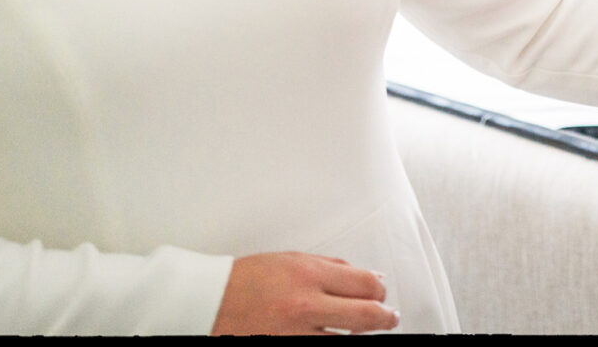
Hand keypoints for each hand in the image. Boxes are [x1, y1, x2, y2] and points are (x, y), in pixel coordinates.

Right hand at [212, 252, 399, 334]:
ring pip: (347, 343)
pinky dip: (333, 345)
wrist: (207, 302)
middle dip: (385, 319)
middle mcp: (304, 307)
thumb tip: (370, 279)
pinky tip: (334, 339)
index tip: (383, 295)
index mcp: (308, 276)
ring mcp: (294, 336)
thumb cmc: (248, 279)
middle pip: (366, 317)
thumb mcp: (293, 260)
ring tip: (362, 333)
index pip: (366, 285)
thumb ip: (334, 268)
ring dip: (361, 338)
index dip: (381, 291)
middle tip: (390, 319)